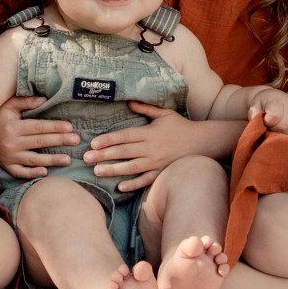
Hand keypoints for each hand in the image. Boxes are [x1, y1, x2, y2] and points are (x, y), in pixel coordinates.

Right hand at [0, 94, 79, 180]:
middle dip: (59, 141)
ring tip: (67, 159)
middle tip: (76, 140)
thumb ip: (27, 102)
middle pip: (40, 142)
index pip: (38, 127)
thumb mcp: (9, 105)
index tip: (70, 127)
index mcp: (13, 127)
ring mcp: (9, 156)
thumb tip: (46, 100)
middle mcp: (11, 143)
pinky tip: (45, 172)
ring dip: (51, 160)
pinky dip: (32, 173)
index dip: (55, 127)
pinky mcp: (6, 166)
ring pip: (33, 159)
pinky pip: (20, 172)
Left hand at [83, 102, 198, 193]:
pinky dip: (133, 184)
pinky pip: (146, 180)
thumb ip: (145, 108)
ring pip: (131, 167)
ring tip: (97, 172)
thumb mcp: (164, 113)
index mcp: (149, 133)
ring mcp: (156, 162)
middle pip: (124, 152)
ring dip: (113, 170)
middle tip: (86, 159)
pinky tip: (120, 187)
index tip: (93, 143)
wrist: (201, 142)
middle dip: (103, 155)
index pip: (124, 136)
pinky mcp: (161, 173)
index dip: (108, 140)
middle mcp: (151, 148)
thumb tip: (129, 101)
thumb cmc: (180, 126)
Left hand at [249, 88, 287, 135]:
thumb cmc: (263, 105)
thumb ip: (253, 112)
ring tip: (275, 129)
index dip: (268, 122)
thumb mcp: (255, 106)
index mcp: (277, 100)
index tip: (265, 121)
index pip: (276, 115)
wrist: (274, 100)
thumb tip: (254, 117)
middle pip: (283, 127)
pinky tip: (282, 131)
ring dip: (282, 134)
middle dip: (274, 130)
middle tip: (268, 127)